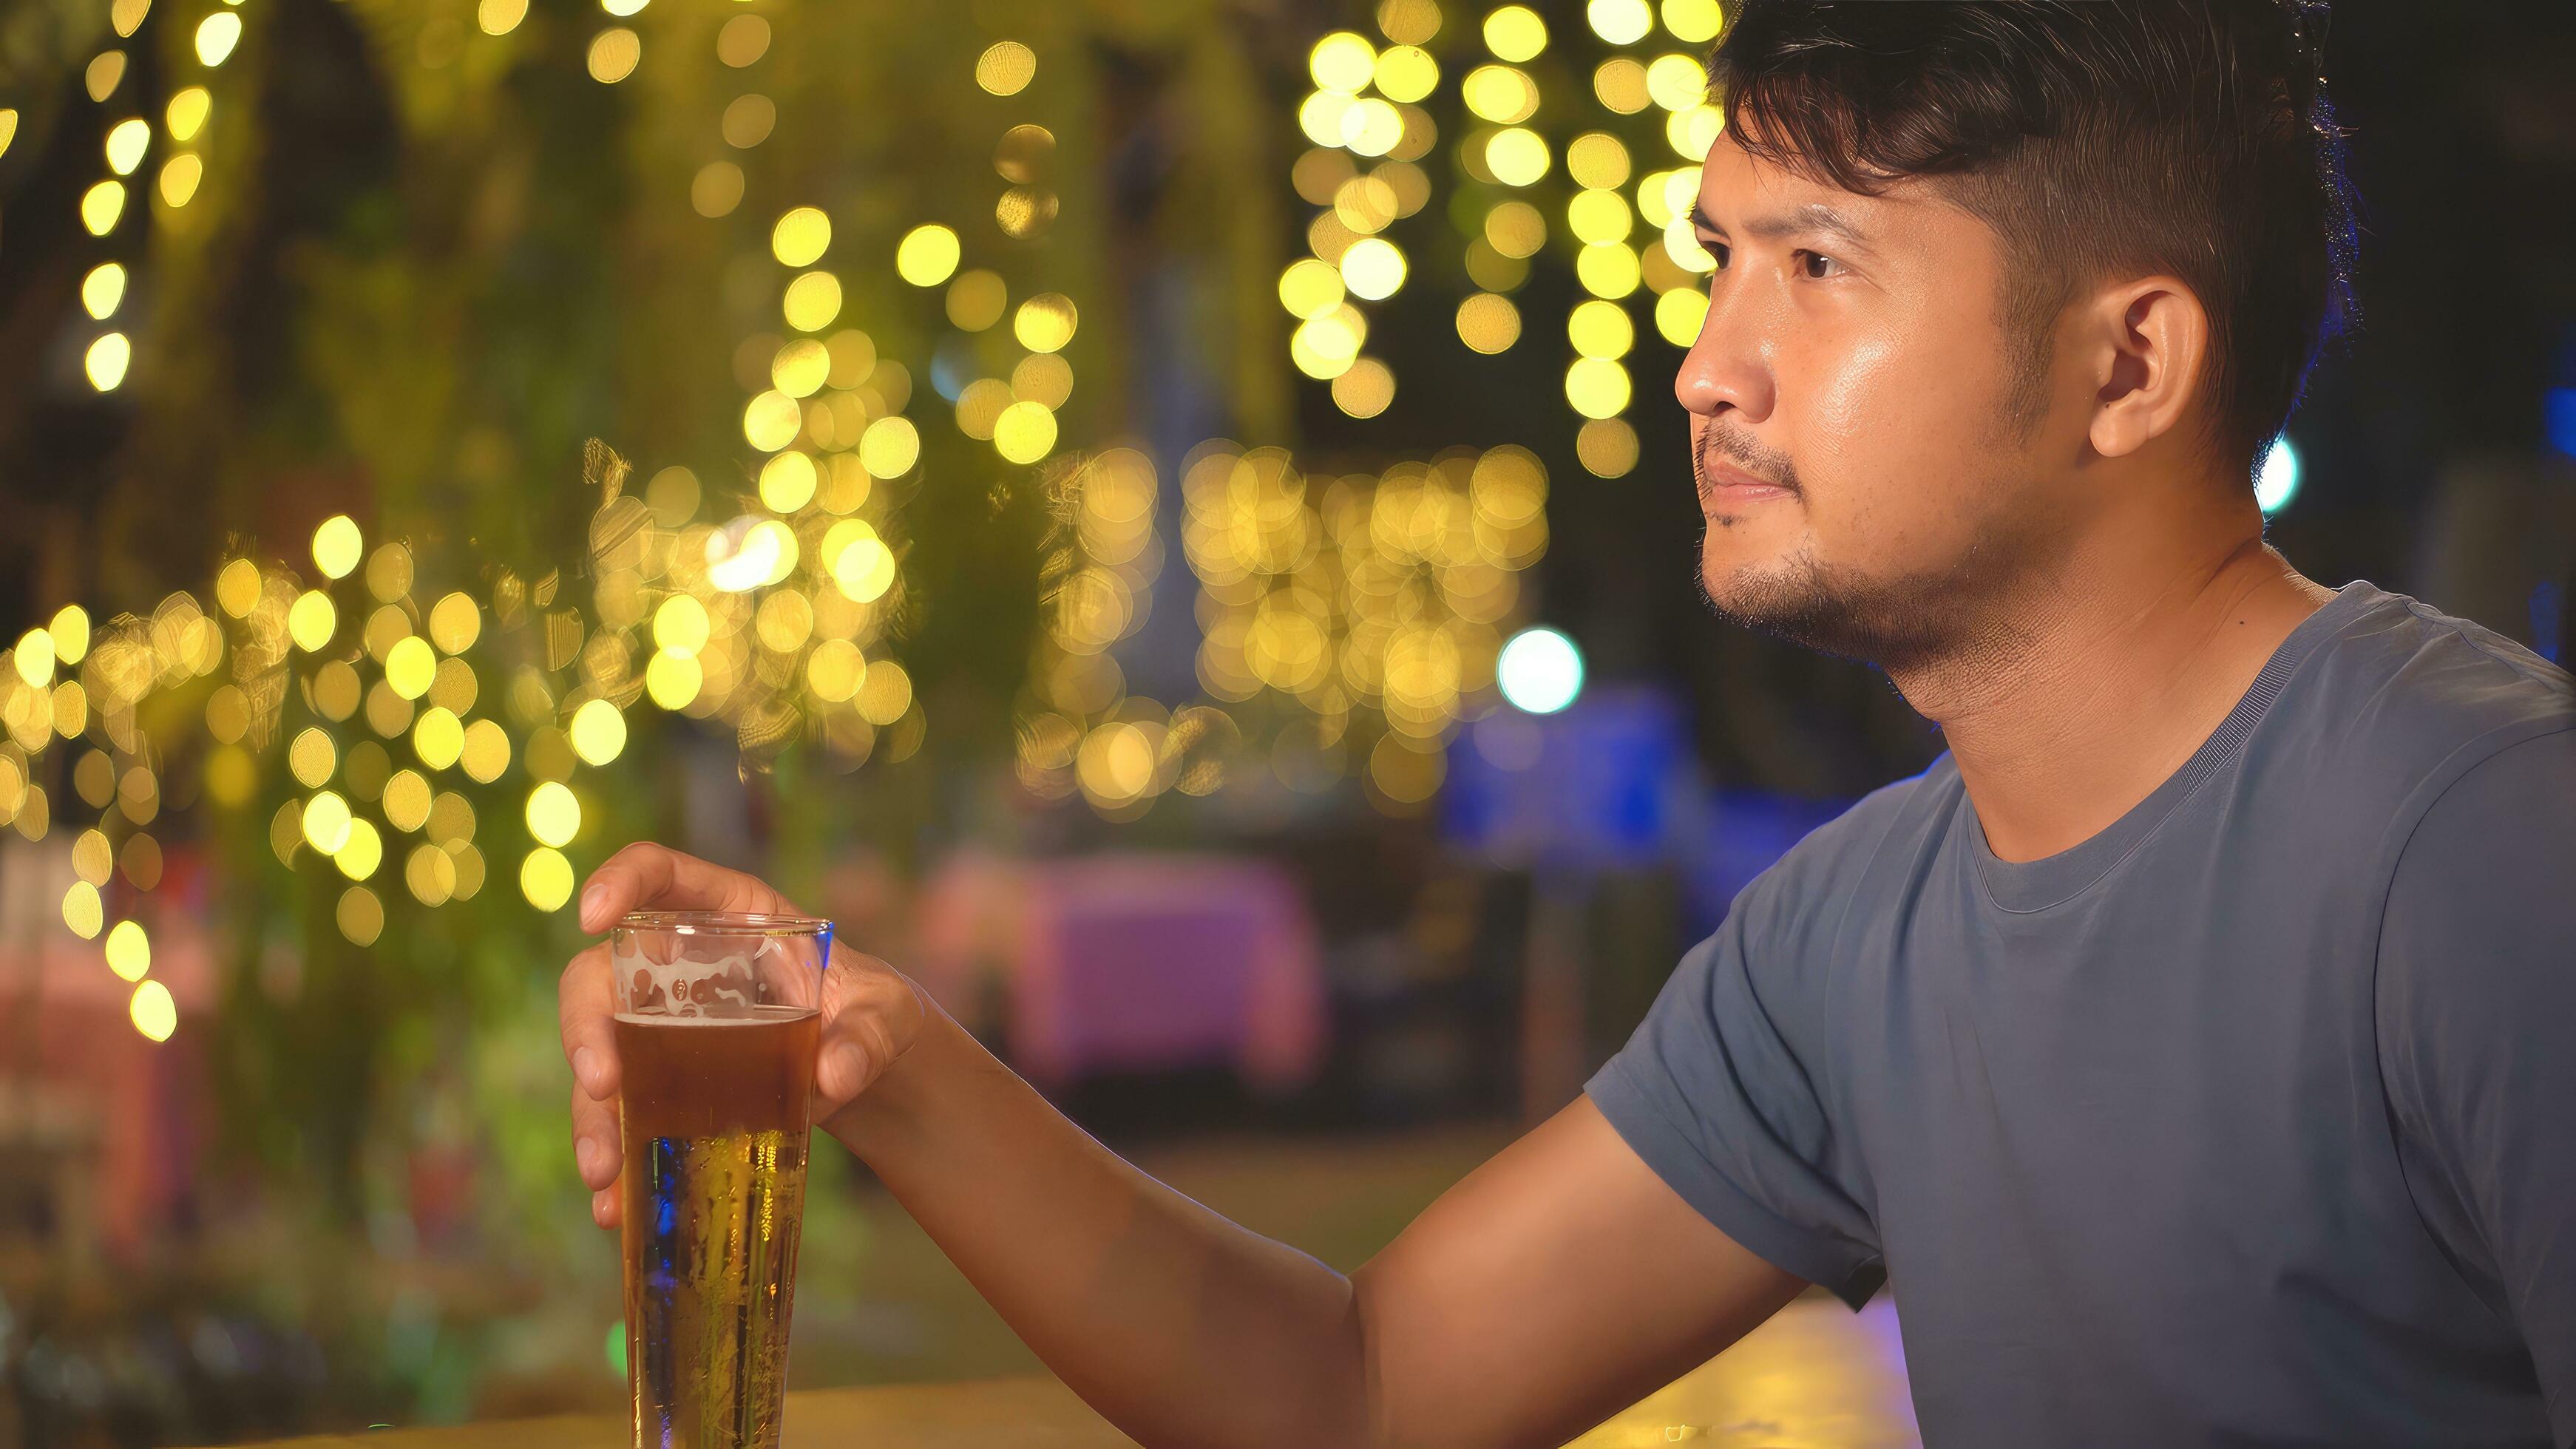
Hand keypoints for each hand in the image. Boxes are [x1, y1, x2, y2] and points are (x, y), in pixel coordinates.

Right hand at [558, 843, 925, 1227]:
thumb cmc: (874, 1013)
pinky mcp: (663, 1085)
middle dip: (587, 1030)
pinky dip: (615, 1160)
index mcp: (733, 917)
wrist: (868, 1070)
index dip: (620, 882)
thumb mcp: (887, 1014)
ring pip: (600, 1059)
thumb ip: (868, 1036)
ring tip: (604, 1174)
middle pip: (601, 977)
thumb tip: (833, 1075)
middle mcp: (680, 967)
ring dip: (592, 1117)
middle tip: (602, 1085)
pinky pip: (621, 1118)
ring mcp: (662, 1028)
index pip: (661, 875)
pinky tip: (612, 1205)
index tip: (592, 915)